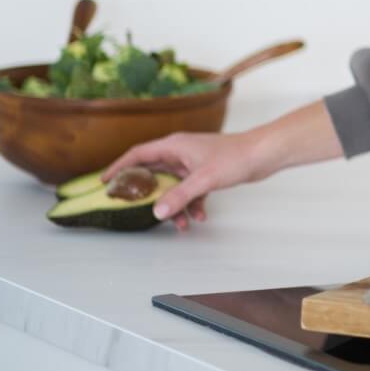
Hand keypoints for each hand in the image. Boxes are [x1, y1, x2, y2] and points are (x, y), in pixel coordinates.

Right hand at [103, 130, 270, 230]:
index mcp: (174, 145)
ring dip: (174, 205)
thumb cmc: (236, 157)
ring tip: (180, 225)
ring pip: (173, 186)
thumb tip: (156, 212)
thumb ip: (179, 196)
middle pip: (153, 172)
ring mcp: (193, 162)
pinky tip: (199, 218)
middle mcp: (180, 152)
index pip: (138, 154)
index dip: (119, 167)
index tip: (104, 182)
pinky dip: (191, 204)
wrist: (265, 154)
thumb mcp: (203, 179)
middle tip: (134, 209)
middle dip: (146, 193)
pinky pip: (190, 190)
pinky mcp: (206, 172)